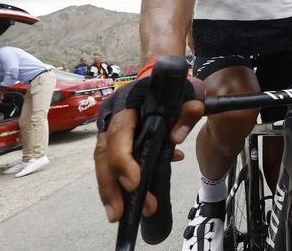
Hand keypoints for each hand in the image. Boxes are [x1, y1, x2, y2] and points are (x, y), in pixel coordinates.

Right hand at [94, 77, 204, 222]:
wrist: (160, 77)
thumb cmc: (172, 87)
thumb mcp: (188, 93)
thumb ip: (188, 110)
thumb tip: (175, 138)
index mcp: (128, 102)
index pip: (120, 133)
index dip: (123, 160)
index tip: (135, 182)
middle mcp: (112, 116)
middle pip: (104, 153)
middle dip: (110, 185)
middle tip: (119, 213)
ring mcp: (108, 129)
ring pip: (103, 162)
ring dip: (110, 190)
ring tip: (119, 214)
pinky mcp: (113, 141)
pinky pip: (110, 164)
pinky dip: (117, 183)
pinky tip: (131, 200)